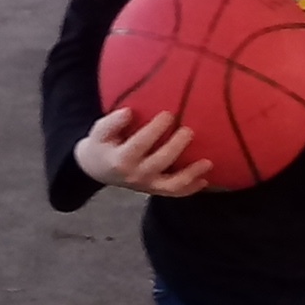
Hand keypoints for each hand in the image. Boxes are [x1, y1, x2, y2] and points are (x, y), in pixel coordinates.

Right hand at [76, 104, 216, 198]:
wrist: (96, 170)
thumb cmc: (101, 145)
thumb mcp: (98, 132)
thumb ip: (112, 122)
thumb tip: (129, 112)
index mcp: (121, 159)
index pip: (140, 144)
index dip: (155, 130)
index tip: (168, 114)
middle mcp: (135, 175)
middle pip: (160, 162)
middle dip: (176, 146)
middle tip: (189, 130)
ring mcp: (146, 185)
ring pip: (172, 184)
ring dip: (191, 174)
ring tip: (208, 163)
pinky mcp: (154, 189)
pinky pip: (174, 192)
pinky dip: (190, 189)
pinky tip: (204, 181)